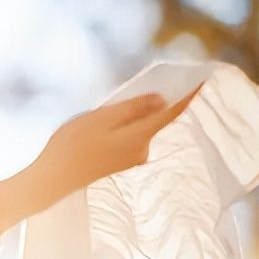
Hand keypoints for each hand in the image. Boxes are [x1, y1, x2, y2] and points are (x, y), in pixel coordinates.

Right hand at [0, 85, 199, 228]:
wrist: (54, 178)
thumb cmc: (74, 145)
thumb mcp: (102, 118)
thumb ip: (133, 108)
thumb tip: (161, 100)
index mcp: (140, 135)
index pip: (172, 112)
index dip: (189, 95)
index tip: (204, 79)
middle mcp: (141, 149)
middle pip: (155, 119)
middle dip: (152, 102)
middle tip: (139, 86)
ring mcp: (130, 158)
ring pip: (139, 128)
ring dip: (131, 115)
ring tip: (106, 108)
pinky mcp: (118, 162)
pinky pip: (128, 137)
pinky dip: (123, 126)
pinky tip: (101, 125)